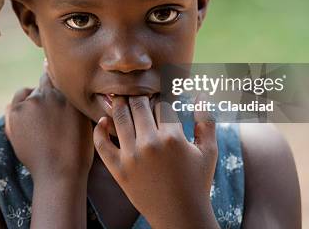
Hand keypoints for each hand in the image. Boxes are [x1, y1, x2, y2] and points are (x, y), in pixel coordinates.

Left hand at [4, 70, 94, 181]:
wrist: (60, 171)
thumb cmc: (77, 150)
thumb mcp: (84, 119)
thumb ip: (74, 101)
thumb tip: (68, 90)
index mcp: (67, 93)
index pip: (57, 76)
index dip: (56, 81)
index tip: (54, 83)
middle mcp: (48, 93)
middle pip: (42, 84)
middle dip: (44, 94)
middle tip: (47, 112)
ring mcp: (30, 102)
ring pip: (26, 94)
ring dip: (29, 101)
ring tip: (36, 119)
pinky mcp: (15, 114)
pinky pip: (12, 105)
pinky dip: (17, 110)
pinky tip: (24, 123)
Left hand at [93, 96, 218, 228]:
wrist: (180, 216)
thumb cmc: (197, 182)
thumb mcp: (208, 151)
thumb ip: (207, 120)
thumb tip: (202, 93)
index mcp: (173, 137)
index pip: (162, 103)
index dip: (161, 96)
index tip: (159, 95)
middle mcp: (150, 144)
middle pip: (139, 105)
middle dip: (140, 96)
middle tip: (138, 93)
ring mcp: (132, 157)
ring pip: (120, 117)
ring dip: (120, 104)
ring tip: (121, 100)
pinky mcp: (118, 170)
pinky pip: (101, 144)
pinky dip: (99, 129)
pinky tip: (103, 121)